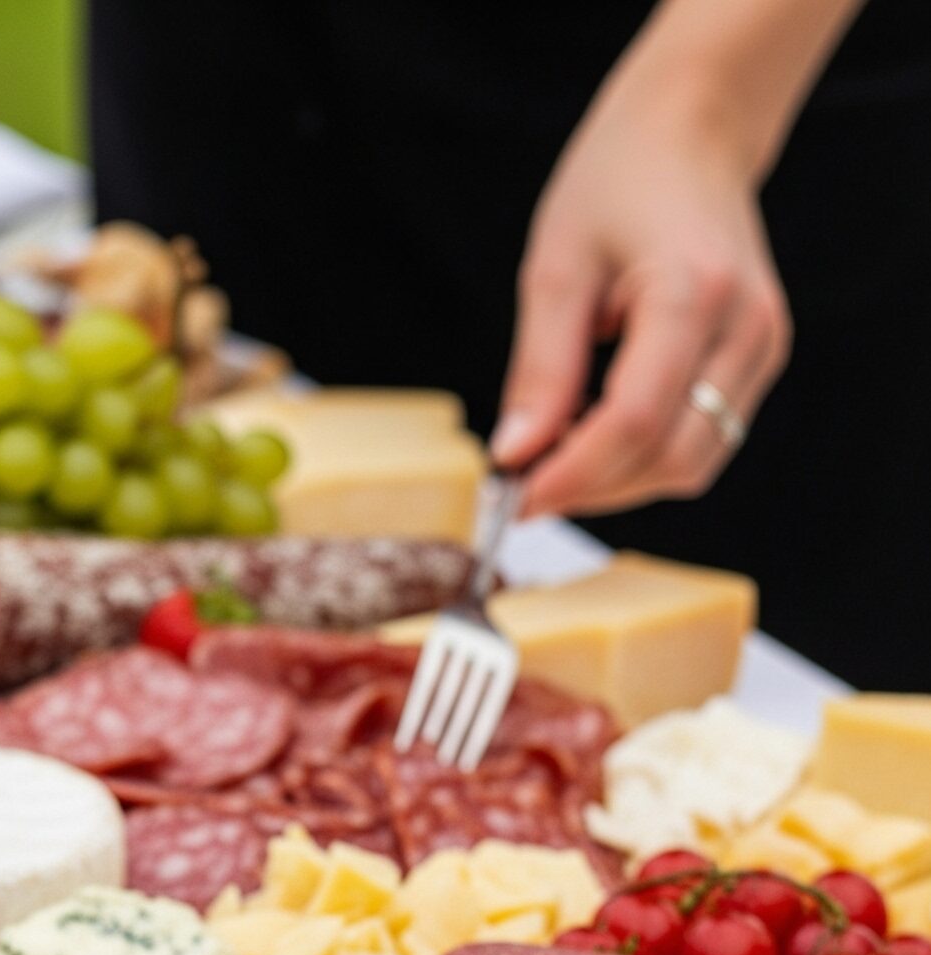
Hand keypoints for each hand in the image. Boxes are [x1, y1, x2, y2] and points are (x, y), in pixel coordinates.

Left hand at [493, 81, 790, 519]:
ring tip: (557, 448)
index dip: (573, 475)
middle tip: (524, 481)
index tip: (514, 498)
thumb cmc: (619, 180)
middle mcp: (746, 325)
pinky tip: (595, 431)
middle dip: (593, 487)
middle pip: (670, 458)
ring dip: (618, 480)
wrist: (692, 132)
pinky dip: (643, 457)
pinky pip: (703, 442)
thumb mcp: (556, 268)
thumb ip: (540, 370)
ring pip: (691, 464)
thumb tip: (514, 455)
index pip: (635, 422)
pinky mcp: (760, 359)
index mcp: (693, 292)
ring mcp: (763, 346)